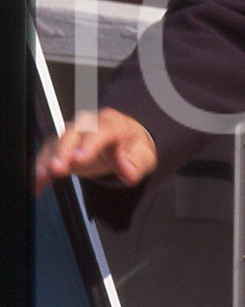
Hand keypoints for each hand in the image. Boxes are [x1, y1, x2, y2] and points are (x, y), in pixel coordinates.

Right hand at [35, 108, 156, 194]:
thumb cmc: (133, 146)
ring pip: (56, 142)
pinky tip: (37, 182)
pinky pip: (48, 154)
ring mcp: (73, 134)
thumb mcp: (144, 155)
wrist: (125, 139)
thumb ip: (136, 163)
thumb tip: (128, 172)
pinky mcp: (62, 145)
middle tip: (56, 168)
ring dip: (47, 160)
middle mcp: (89, 125)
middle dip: (62, 150)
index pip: (101, 130)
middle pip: (73, 133)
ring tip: (41, 177)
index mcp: (113, 124)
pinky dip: (41, 167)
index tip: (80, 159)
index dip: (89, 143)